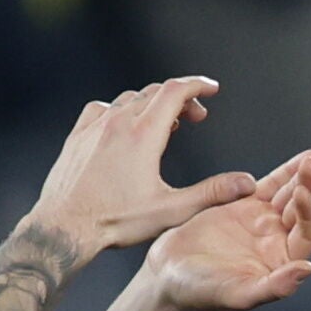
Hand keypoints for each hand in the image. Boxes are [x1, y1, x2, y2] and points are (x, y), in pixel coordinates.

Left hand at [26, 78, 255, 257]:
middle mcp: (117, 122)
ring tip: (168, 123)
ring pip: (129, 99)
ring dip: (153, 104)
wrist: (65, 225)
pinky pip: (103, 109)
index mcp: (143, 135)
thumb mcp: (171, 210)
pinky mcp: (78, 135)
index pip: (174, 92)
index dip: (197, 86)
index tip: (212, 89)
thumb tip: (246, 183)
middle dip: (181, 98)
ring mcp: (94, 126)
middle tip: (198, 116)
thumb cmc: (115, 220)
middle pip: (154, 92)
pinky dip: (123, 110)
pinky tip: (126, 126)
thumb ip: (212, 193)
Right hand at [132, 139, 310, 310]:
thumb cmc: (200, 292)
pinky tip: (304, 156)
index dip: (308, 210)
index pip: (307, 232)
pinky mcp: (245, 206)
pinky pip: (271, 184)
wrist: (168, 275)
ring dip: (306, 171)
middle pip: (304, 207)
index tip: (303, 191)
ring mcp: (264, 221)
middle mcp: (280, 241)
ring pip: (291, 192)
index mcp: (284, 261)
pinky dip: (287, 170)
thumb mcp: (237, 294)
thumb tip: (308, 269)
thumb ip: (274, 286)